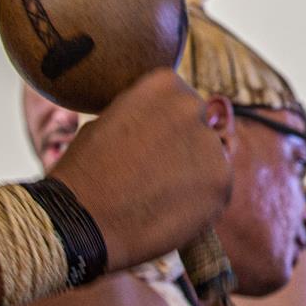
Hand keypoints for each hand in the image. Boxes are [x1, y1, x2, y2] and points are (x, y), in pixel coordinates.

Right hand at [50, 70, 231, 272]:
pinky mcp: (222, 182)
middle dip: (185, 146)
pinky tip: (169, 210)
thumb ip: (146, 115)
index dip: (166, 126)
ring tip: (158, 195)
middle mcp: (192, 107)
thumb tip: (165, 124)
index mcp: (163, 84)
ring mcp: (210, 144)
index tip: (150, 144)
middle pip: (201, 126)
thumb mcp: (110, 120)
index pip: (181, 99)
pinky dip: (200, 201)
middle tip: (155, 173)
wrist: (84, 221)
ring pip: (212, 158)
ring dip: (194, 174)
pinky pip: (217, 188)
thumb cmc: (86, 172)